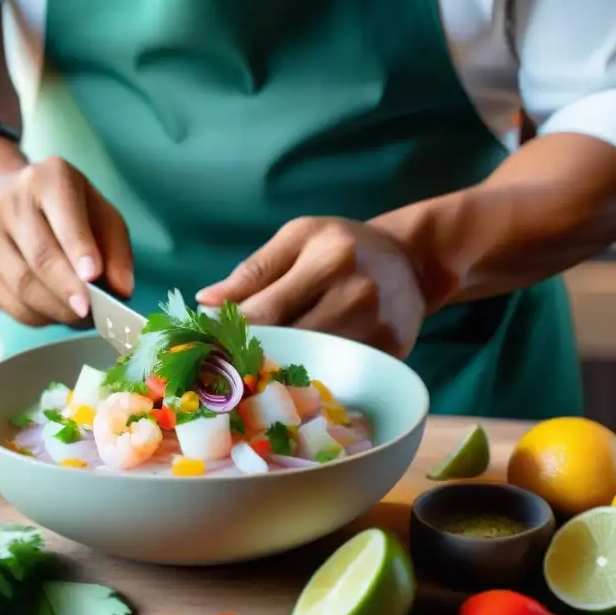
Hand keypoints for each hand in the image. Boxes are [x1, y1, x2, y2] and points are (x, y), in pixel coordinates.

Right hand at [0, 152, 133, 325]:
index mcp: (46, 179)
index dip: (79, 248)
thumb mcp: (95, 211)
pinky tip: (54, 311)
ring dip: (59, 312)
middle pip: (41, 260)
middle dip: (71, 293)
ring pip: (24, 289)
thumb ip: (115, 247)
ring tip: (82, 316)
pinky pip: (11, 306)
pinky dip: (40, 316)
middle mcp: (5, 203)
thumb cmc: (59, 210)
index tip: (94, 277)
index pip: (64, 216)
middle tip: (94, 314)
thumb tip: (122, 290)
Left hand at [195, 217, 424, 356]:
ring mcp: (378, 328)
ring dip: (278, 371)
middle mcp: (357, 293)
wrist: (410, 260)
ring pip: (311, 363)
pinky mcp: (391, 354)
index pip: (265, 310)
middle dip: (251, 356)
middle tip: (222, 369)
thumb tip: (205, 301)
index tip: (206, 348)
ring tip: (254, 373)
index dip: (230, 334)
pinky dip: (313, 376)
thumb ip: (253, 270)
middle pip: (288, 342)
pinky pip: (339, 373)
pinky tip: (295, 376)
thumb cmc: (343, 246)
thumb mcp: (298, 239)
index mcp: (328, 258)